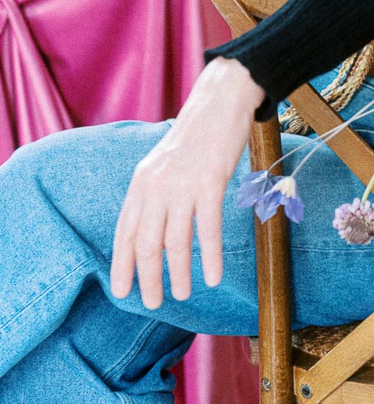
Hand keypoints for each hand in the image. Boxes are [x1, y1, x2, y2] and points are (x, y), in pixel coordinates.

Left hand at [110, 58, 264, 309]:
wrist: (220, 101)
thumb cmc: (196, 136)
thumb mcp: (163, 164)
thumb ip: (155, 194)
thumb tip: (153, 233)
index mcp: (142, 182)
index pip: (125, 232)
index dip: (122, 264)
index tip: (122, 291)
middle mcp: (157, 185)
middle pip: (147, 243)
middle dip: (148, 277)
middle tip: (153, 302)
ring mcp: (183, 185)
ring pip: (176, 241)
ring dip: (178, 273)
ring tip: (181, 294)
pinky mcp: (210, 182)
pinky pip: (208, 229)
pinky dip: (210, 256)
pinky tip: (213, 276)